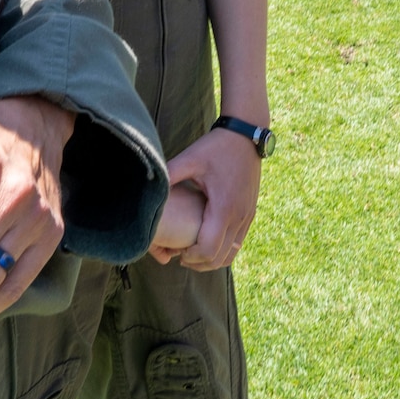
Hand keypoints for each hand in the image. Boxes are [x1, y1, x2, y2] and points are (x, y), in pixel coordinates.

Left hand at [160, 127, 261, 271]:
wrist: (246, 135)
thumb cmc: (217, 146)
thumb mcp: (191, 158)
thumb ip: (170, 173)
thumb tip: (149, 185)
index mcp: (223, 207)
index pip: (208, 249)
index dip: (191, 258)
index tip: (176, 254)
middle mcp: (239, 216)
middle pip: (220, 258)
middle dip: (199, 263)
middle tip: (181, 257)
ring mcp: (247, 216)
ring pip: (232, 254)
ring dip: (212, 259)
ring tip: (193, 253)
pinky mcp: (250, 213)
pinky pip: (238, 242)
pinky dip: (223, 249)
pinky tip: (207, 239)